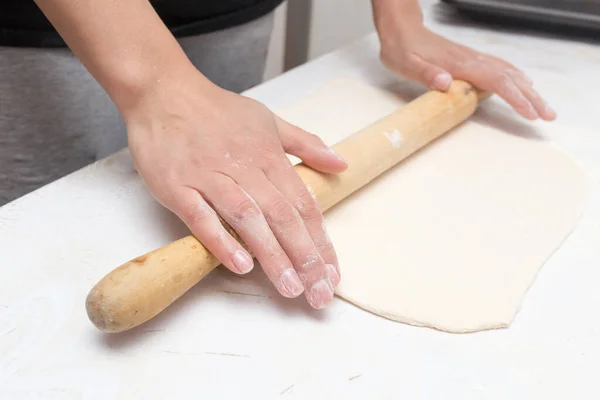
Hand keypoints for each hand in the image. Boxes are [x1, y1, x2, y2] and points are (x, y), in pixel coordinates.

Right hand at [126, 71, 347, 308]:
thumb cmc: (218, 110)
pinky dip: (220, 240)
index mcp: (268, 155)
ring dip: (271, 254)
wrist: (163, 92)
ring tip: (289, 288)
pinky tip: (240, 266)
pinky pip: (201, 216)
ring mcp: (209, 176)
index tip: (332, 272)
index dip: (321, 241)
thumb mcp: (269, 120)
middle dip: (304, 257)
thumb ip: (305, 144)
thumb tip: (341, 163)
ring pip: (247, 218)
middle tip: (318, 293)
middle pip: (281, 216)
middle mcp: (243, 167)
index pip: (303, 204)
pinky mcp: (177, 185)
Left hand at [377, 23, 555, 120]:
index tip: (529, 112)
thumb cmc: (401, 49)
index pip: (494, 81)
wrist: (401, 30)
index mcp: (459, 64)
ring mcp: (472, 59)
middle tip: (548, 115)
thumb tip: (446, 82)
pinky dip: (516, 78)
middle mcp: (471, 60)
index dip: (514, 97)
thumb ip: (426, 73)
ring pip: (507, 73)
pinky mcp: (469, 60)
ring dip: (528, 90)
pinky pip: (499, 68)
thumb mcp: (406, 64)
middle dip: (531, 98)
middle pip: (509, 78)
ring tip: (543, 107)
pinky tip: (524, 84)